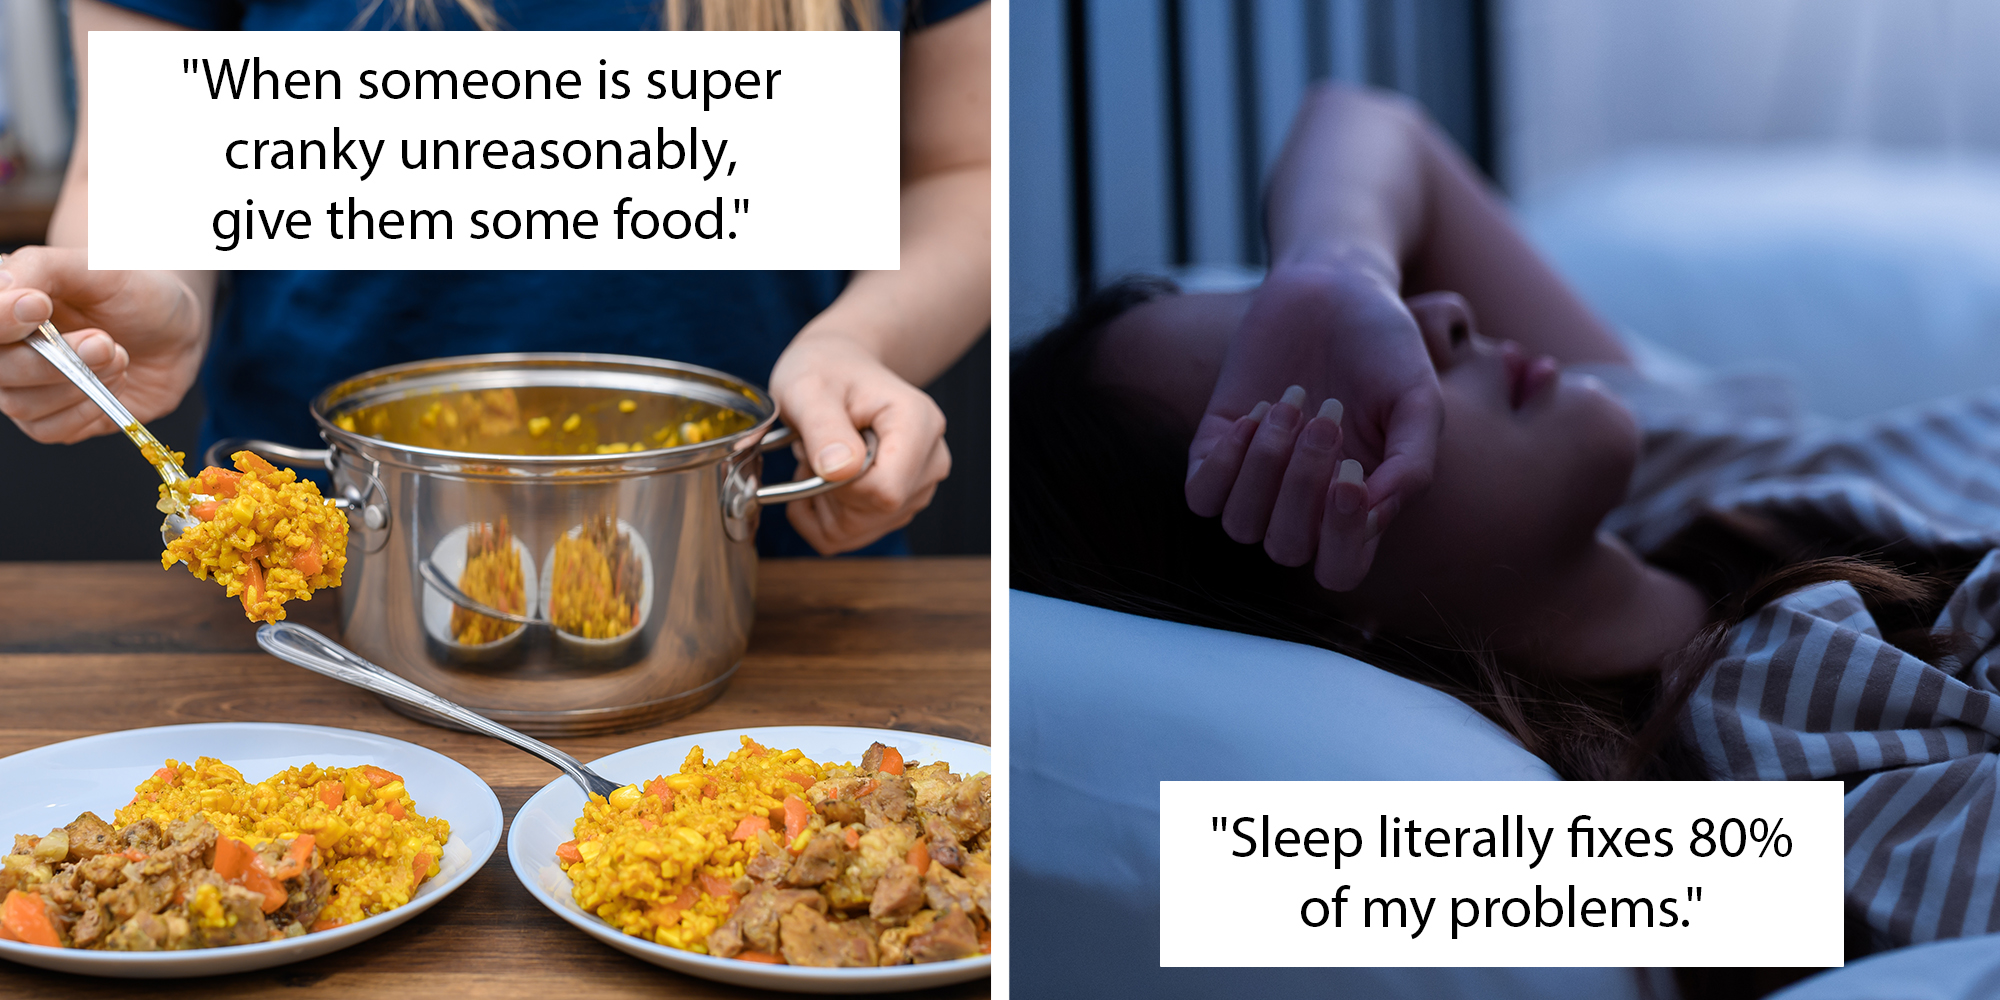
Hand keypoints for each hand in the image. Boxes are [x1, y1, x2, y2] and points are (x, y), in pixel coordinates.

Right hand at [0, 247, 208, 442]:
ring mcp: (25, 389)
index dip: (2, 320)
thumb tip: (3, 286)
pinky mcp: (53, 419)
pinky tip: (114, 381)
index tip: (40, 305)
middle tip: (103, 341)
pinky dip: (88, 408)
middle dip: (52, 360)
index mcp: (5, 308)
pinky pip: (51, 430)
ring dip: (79, 383)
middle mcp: (6, 351)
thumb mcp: (96, 267)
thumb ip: (42, 268)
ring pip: (22, 405)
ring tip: (117, 355)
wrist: (175, 331)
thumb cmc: (132, 293)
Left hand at [767, 334, 950, 553]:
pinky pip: (848, 537)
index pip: (885, 491)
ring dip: (821, 504)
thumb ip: (823, 428)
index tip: (819, 454)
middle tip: (814, 450)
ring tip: (821, 459)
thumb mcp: (810, 388)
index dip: (840, 485)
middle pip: (873, 514)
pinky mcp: (900, 508)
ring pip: (857, 531)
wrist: (839, 370)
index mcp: (919, 423)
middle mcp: (930, 460)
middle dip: (827, 493)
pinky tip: (821, 481)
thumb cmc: (827, 372)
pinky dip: (821, 517)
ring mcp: (919, 488)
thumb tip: (839, 470)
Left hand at [1184, 260, 1442, 589]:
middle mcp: (1304, 505)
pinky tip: (1257, 412)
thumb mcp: (1419, 399)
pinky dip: (1224, 461)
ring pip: (1240, 525)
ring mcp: (1256, 480)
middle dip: (1302, 487)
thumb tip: (1374, 513)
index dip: (1342, 539)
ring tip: (1292, 403)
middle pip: (1287, 549)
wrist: (1333, 287)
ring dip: (1265, 466)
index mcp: (1357, 508)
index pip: (1341, 570)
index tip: (1351, 475)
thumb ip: (1413, 464)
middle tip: (1328, 415)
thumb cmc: (1383, 346)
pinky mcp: (1215, 447)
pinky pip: (1200, 495)